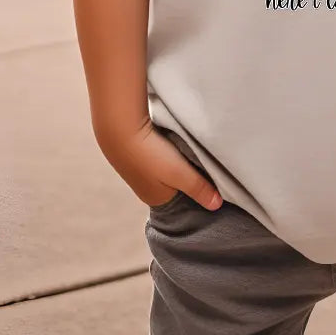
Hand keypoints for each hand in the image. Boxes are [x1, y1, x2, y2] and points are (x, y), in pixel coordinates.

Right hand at [97, 116, 222, 210]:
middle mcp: (147, 188)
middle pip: (177, 186)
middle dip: (190, 177)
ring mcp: (141, 171)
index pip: (184, 202)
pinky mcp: (139, 154)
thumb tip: (217, 206)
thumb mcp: (181, 174)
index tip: (214, 182)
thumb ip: (200, 189)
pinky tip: (175, 143)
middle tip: (206, 165)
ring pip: (169, 170)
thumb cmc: (151, 155)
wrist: (119, 128)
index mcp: (157, 199)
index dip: (199, 192)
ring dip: (180, 162)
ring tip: (191, 152)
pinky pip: (161, 157)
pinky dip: (170, 152)